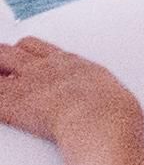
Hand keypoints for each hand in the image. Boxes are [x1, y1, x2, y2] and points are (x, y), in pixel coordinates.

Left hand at [0, 38, 136, 147]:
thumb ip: (91, 88)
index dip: (20, 51)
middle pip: (8, 52)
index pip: (32, 46)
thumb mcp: (106, 88)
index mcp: (65, 62)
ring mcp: (25, 85)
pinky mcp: (12, 106)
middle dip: (0, 58)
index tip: (16, 56)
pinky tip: (0, 110)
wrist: (100, 118)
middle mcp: (42, 68)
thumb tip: (99, 99)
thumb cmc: (111, 108)